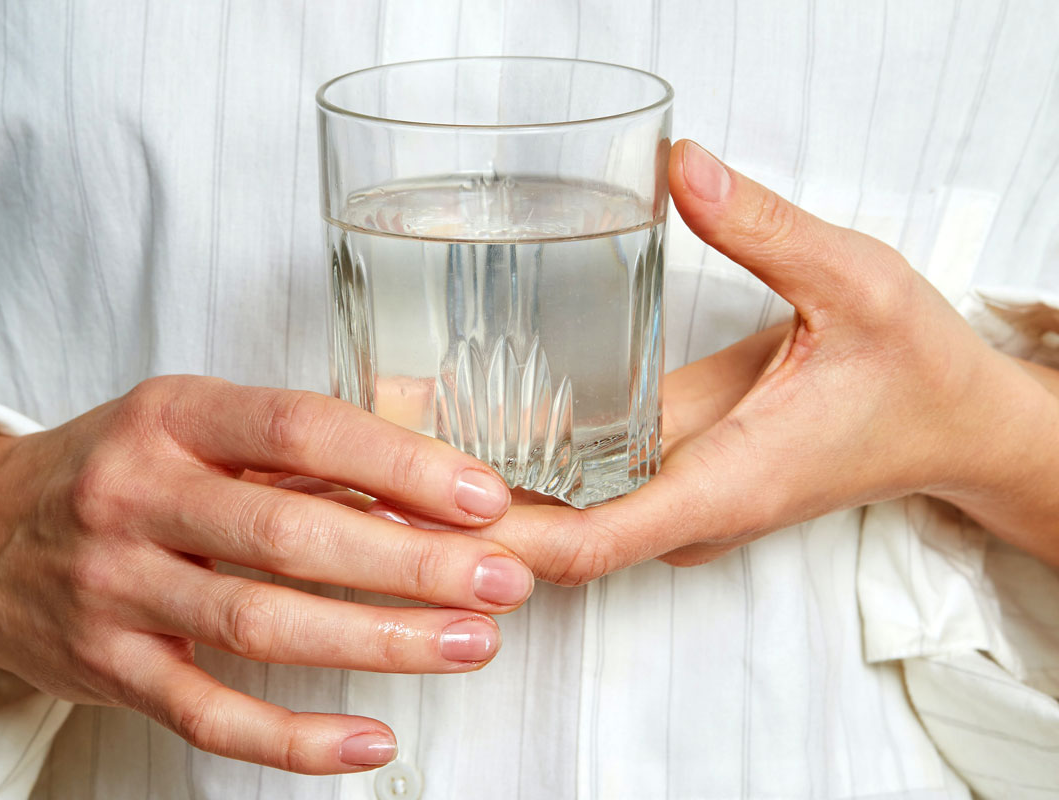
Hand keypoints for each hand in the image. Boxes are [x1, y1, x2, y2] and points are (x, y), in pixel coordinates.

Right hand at [0, 377, 534, 772]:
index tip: (483, 498)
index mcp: (173, 417)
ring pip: (261, 626)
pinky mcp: (109, 670)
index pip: (300, 429)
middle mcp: (138, 497)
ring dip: (379, 642)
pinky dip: (295, 738)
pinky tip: (371, 741)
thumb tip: (424, 482)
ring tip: (470, 644)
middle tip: (502, 581)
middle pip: (291, 535)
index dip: (399, 464)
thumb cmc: (111, 469)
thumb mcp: (189, 422)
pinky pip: (209, 714)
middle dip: (411, 563)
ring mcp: (118, 590)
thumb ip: (292, 450)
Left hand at [417, 139, 1058, 582]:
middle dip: (456, 522)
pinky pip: (578, 494)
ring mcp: (676, 501)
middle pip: (550, 543)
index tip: (419, 508)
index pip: (594, 543)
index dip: (501, 536)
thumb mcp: (856, 286)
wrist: (951, 425)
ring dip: (471, 501)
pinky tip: (450, 431)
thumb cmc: (913, 373)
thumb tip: (680, 170)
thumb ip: (766, 231)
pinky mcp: (671, 478)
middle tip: (357, 472)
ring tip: (377, 452)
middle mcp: (689, 509)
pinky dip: (511, 475)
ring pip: (556, 524)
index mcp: (728, 484)